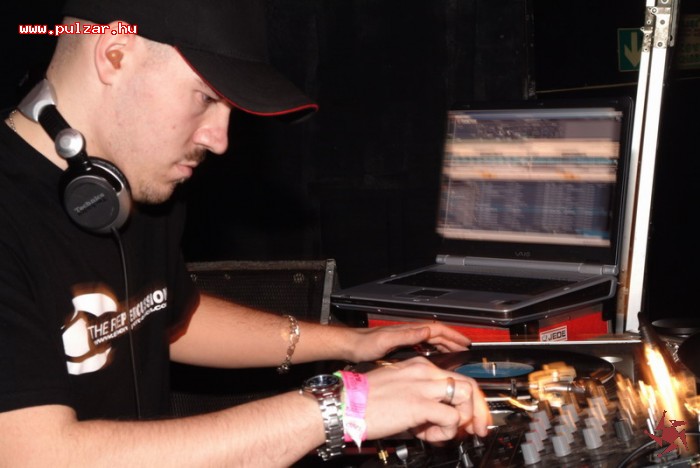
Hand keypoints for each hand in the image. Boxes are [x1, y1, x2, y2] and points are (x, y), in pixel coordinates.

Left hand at [346, 323, 470, 362]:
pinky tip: (436, 356)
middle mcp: (408, 332)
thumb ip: (406, 335)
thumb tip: (426, 330)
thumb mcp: (386, 340)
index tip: (465, 341)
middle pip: (437, 334)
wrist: (350, 346)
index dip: (452, 335)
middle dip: (453, 340)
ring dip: (445, 344)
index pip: (436, 329)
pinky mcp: (400, 345)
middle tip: (466, 349)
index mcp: (408, 330)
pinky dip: (434, 349)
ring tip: (457, 352)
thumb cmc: (364, 344)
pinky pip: (423, 345)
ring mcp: (405, 338)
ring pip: (431, 339)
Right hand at [362, 357, 490, 441]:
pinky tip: (432, 436)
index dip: (469, 399)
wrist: (342, 404)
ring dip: (463, 420)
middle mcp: (423, 371)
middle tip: (476, 429)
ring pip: (466, 397)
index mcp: (417, 366)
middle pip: (468, 384)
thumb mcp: (397, 393)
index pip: (455, 377)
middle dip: (478, 410)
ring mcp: (422, 385)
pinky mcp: (419, 404)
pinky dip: (448, 431)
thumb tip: (439, 421)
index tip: (471, 417)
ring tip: (445, 432)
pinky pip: (452, 418)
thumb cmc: (362, 401)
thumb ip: (421, 403)